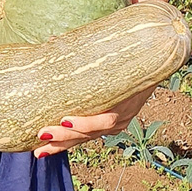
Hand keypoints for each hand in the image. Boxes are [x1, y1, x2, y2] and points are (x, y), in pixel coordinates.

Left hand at [32, 0, 167, 158]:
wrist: (153, 54)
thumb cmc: (129, 49)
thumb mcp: (112, 47)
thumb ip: (85, 45)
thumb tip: (53, 40)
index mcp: (127, 99)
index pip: (106, 119)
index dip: (85, 123)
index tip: (64, 119)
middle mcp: (124, 115)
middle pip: (93, 133)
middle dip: (65, 137)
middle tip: (41, 133)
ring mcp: (117, 121)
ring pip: (88, 138)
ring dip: (63, 144)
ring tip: (39, 150)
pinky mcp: (109, 123)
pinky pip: (88, 136)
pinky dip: (69, 140)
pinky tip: (49, 147)